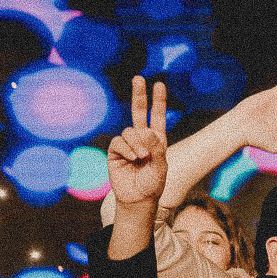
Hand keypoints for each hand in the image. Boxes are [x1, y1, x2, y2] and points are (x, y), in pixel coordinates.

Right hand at [108, 77, 168, 207]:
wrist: (138, 199)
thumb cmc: (153, 184)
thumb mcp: (161, 167)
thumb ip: (156, 148)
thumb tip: (145, 131)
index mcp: (156, 140)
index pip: (157, 117)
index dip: (158, 101)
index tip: (159, 85)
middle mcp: (141, 139)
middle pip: (138, 112)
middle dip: (139, 95)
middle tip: (139, 78)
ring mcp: (127, 144)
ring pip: (130, 132)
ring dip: (137, 144)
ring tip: (142, 158)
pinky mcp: (115, 151)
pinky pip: (119, 142)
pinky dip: (127, 149)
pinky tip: (133, 159)